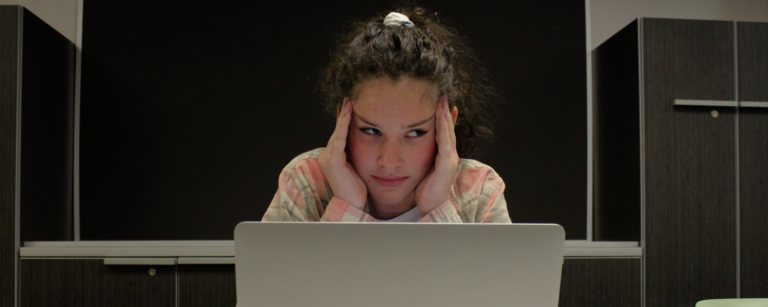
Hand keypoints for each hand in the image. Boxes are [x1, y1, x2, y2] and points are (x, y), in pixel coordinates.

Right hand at [318, 99, 367, 209]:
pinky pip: (339, 139)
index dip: (345, 119)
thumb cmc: (358, 190)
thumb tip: (371, 144)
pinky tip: (348, 114)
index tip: (352, 105)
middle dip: (344, 114)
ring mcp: (329, 158)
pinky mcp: (333, 161)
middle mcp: (328, 155)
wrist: (352, 206)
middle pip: (338, 130)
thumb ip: (360, 156)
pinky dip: (343, 125)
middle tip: (350, 98)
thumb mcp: (359, 168)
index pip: (341, 133)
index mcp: (334, 157)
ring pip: (338, 132)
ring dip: (343, 116)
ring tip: (349, 101)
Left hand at [414, 95, 458, 215]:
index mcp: (443, 155)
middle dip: (444, 111)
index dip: (441, 116)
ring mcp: (450, 159)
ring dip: (445, 116)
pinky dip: (443, 129)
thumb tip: (409, 146)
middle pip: (448, 128)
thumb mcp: (420, 168)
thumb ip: (417, 156)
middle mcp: (449, 155)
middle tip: (442, 95)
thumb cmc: (424, 190)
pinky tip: (440, 118)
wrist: (430, 208)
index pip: (443, 131)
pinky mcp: (447, 165)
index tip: (438, 100)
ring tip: (441, 101)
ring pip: (448, 133)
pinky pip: (445, 143)